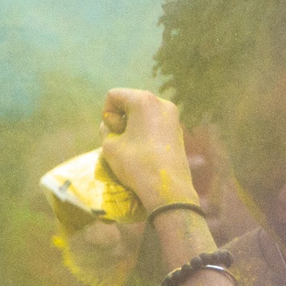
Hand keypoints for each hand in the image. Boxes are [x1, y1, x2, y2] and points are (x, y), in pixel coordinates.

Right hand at [99, 88, 198, 211]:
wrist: (168, 189)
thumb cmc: (136, 164)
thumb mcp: (110, 146)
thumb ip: (106, 130)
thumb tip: (113, 126)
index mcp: (144, 100)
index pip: (114, 95)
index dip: (107, 114)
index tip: (111, 133)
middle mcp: (162, 103)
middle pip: (131, 101)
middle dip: (121, 118)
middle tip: (121, 139)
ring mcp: (173, 117)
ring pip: (143, 113)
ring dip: (133, 125)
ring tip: (131, 146)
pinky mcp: (178, 131)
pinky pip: (155, 123)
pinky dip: (146, 131)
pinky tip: (144, 151)